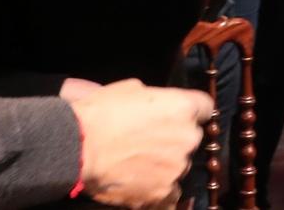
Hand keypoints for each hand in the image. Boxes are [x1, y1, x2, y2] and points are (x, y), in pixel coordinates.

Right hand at [65, 79, 211, 208]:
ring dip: (166, 165)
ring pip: (180, 166)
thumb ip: (157, 100)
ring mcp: (177, 168)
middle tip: (149, 140)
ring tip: (137, 163)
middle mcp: (187, 138)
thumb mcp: (132, 89)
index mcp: (182, 108)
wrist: (78, 148)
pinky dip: (159, 191)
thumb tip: (161, 107)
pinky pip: (171, 194)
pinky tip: (141, 184)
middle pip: (191, 138)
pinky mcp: (165, 194)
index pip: (205, 108)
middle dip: (175, 139)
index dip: (191, 111)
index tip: (179, 115)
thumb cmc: (100, 113)